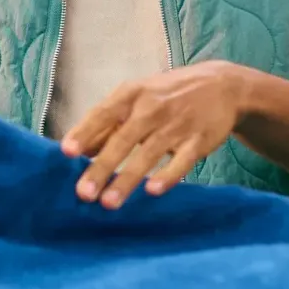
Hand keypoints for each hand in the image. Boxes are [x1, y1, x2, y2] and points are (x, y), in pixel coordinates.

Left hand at [61, 61, 254, 208]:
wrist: (222, 86)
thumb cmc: (167, 95)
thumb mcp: (136, 98)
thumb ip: (108, 123)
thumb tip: (77, 150)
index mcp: (131, 94)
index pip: (103, 113)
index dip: (85, 132)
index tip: (66, 152)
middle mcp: (152, 107)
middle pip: (123, 139)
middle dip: (102, 167)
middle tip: (83, 193)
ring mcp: (177, 124)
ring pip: (149, 154)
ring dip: (128, 179)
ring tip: (108, 203)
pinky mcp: (199, 140)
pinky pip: (182, 160)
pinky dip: (168, 175)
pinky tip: (153, 190)